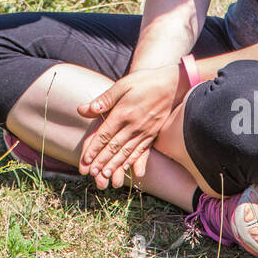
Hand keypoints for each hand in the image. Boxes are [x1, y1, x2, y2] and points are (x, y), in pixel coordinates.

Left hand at [76, 65, 182, 188]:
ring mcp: (145, 131)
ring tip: (106, 176)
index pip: (105, 135)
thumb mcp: (123, 84)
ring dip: (116, 165)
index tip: (86, 160)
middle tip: (93, 173)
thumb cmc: (145, 82)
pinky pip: (142, 151)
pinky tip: (130, 170)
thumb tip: (83, 109)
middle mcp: (134, 125)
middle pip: (115, 147)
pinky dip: (134, 162)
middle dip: (102, 161)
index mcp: (123, 113)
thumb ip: (104, 99)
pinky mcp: (153, 134)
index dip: (94, 148)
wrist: (173, 84)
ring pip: (127, 152)